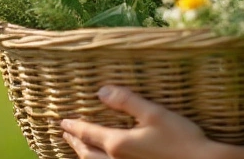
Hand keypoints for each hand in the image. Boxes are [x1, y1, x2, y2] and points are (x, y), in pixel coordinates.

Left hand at [60, 85, 216, 158]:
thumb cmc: (181, 139)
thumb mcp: (154, 113)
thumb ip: (127, 101)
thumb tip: (101, 91)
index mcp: (118, 143)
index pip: (89, 133)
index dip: (75, 126)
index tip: (62, 122)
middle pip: (88, 152)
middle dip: (75, 142)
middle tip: (66, 134)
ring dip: (83, 155)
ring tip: (79, 149)